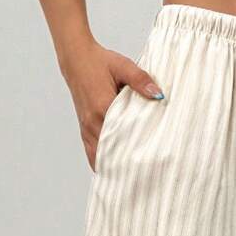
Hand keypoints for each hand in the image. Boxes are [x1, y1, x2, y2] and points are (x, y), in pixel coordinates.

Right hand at [59, 39, 163, 170]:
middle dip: (124, 165)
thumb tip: (159, 94)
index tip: (148, 163)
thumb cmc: (100, 61)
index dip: (135, 152)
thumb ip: (141, 80)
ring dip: (112, 166)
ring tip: (129, 177)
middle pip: (110, 152)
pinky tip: (113, 170)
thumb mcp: (123, 66)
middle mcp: (93, 122)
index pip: (122, 138)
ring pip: (98, 156)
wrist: (76, 59)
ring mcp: (87, 127)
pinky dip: (101, 162)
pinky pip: (91, 152)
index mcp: (102, 108)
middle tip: (143, 176)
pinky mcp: (84, 128)